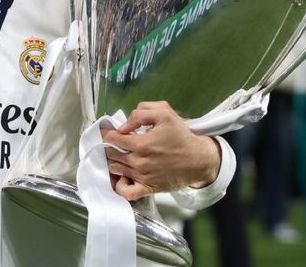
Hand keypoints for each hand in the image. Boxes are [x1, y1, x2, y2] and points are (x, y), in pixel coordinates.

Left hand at [101, 101, 220, 200]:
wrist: (198, 160)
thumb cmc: (181, 136)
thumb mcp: (164, 113)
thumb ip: (141, 113)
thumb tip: (123, 126)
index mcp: (142, 144)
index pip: (112, 139)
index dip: (107, 133)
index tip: (107, 132)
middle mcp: (140, 162)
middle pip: (110, 154)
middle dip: (108, 146)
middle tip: (113, 142)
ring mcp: (143, 177)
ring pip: (115, 170)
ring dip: (113, 162)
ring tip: (118, 155)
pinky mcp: (148, 188)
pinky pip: (126, 192)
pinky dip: (120, 185)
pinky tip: (123, 176)